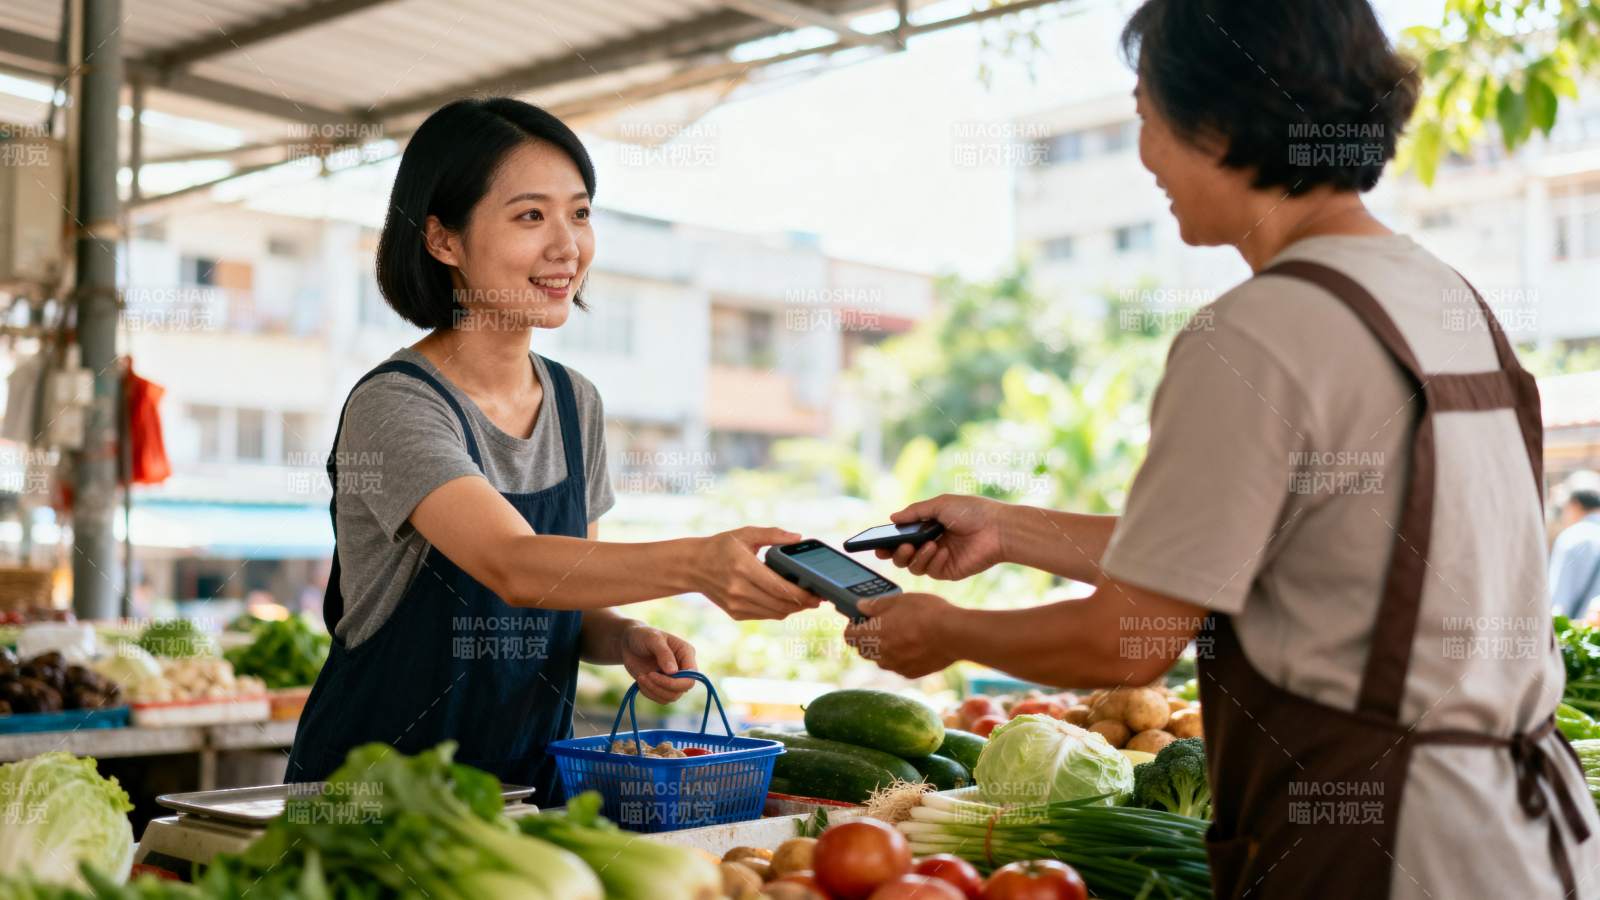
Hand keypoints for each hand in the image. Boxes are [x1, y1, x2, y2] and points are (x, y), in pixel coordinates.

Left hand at [620, 624, 698, 702]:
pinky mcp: (663, 686)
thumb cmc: (642, 636)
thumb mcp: (653, 639)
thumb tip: (673, 672)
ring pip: (672, 697)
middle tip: (646, 675)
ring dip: (654, 690)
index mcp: (686, 653)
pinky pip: (661, 699)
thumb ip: (664, 653)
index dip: (676, 682)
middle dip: (662, 686)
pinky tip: (641, 681)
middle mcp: (683, 668)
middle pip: (683, 689)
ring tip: (641, 677)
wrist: (629, 643)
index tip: (653, 675)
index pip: (691, 676)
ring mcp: (674, 679)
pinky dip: (649, 693)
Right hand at [695, 527, 824, 620]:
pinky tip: (786, 601)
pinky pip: (765, 615)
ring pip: (775, 613)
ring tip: (805, 600)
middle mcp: (739, 589)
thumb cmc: (721, 547)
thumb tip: (797, 538)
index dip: (802, 594)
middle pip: (781, 604)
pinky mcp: (735, 613)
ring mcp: (736, 604)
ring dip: (793, 609)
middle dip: (803, 604)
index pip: (779, 588)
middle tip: (817, 598)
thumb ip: (773, 534)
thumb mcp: (745, 534)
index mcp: (743, 567)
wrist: (693, 566)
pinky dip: (778, 610)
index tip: (817, 593)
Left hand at [843, 593, 959, 678]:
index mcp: (873, 634)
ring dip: (885, 649)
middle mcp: (880, 654)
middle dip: (868, 637)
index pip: (849, 636)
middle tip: (884, 624)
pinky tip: (916, 646)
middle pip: (864, 648)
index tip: (862, 620)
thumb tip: (861, 606)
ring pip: (881, 659)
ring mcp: (895, 666)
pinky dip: (902, 657)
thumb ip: (876, 605)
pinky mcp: (910, 673)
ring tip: (904, 634)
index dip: (853, 626)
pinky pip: (899, 666)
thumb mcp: (900, 600)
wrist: (954, 635)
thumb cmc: (927, 613)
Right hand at [875, 494, 1008, 580]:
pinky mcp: (948, 571)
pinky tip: (943, 551)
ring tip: (926, 545)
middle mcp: (930, 544)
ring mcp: (938, 559)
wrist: (997, 527)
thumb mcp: (940, 505)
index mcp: (927, 528)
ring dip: (915, 556)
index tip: (876, 545)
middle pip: (902, 556)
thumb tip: (892, 518)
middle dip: (895, 553)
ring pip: (912, 566)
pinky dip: (932, 561)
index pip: (901, 538)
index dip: (886, 543)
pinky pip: (930, 572)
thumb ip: (914, 512)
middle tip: (898, 547)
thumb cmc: (971, 511)